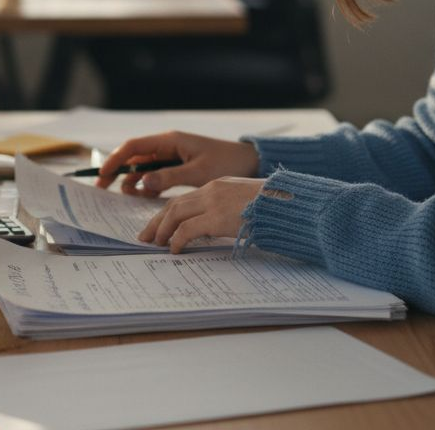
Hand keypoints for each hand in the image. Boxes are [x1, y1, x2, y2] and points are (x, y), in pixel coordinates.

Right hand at [97, 131, 259, 195]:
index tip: (102, 176)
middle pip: (133, 156)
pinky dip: (148, 185)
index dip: (115, 160)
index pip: (133, 147)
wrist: (249, 162)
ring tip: (130, 195)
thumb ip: (169, 177)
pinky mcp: (178, 167)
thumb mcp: (197, 173)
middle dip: (117, 170)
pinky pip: (155, 174)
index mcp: (170, 141)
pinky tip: (146, 196)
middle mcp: (167, 146)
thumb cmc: (226, 163)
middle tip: (103, 188)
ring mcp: (172, 156)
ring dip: (133, 180)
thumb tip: (142, 182)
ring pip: (143, 167)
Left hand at [139, 178, 264, 252]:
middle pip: (173, 205)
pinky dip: (176, 240)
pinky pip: (187, 229)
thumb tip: (217, 227)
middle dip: (157, 222)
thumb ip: (229, 208)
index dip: (168, 213)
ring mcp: (213, 202)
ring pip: (175, 214)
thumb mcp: (247, 201)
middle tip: (146, 237)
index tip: (158, 225)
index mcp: (218, 184)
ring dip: (162, 230)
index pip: (184, 199)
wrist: (289, 202)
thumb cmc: (274, 205)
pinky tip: (174, 250)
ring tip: (155, 244)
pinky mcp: (217, 218)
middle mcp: (211, 190)